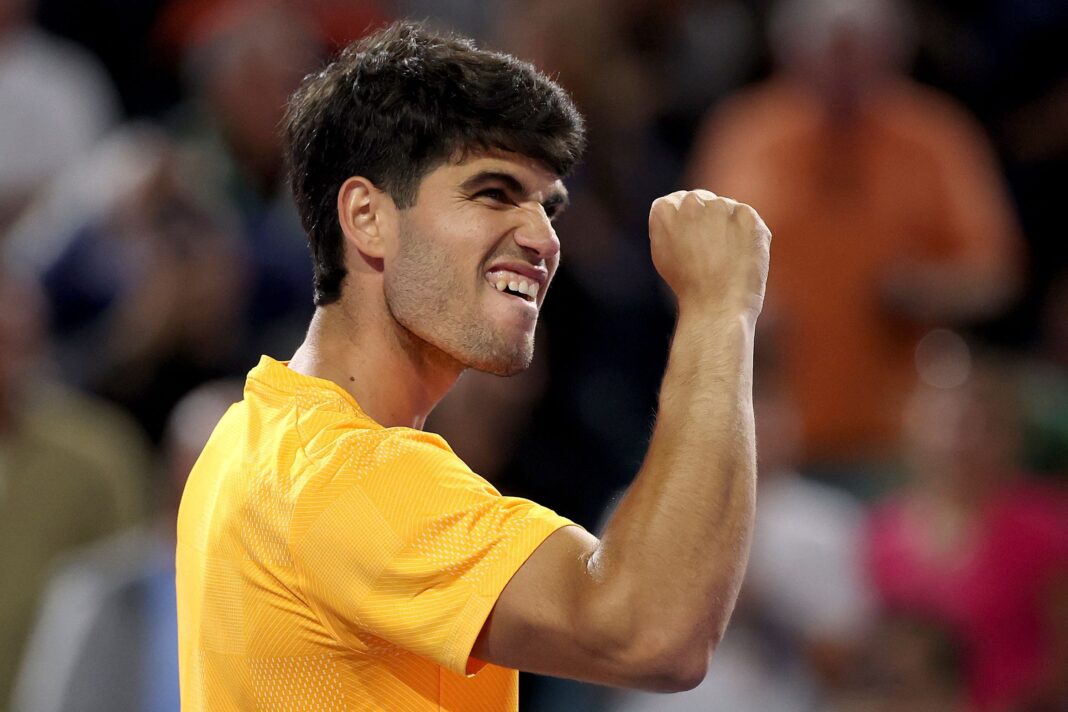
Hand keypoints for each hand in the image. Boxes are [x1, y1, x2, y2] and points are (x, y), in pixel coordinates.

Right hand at [648, 190, 769, 319]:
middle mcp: (691, 201)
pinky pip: (747, 219)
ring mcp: (721, 206)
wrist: (715, 305)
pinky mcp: (747, 215)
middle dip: (707, 220)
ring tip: (724, 258)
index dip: (687, 224)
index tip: (692, 243)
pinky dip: (747, 235)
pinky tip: (740, 256)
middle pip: (702, 201)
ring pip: (726, 208)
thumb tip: (685, 211)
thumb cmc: (687, 286)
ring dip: (727, 226)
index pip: (678, 202)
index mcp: (664, 209)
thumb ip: (670, 224)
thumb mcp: (663, 252)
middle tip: (710, 252)